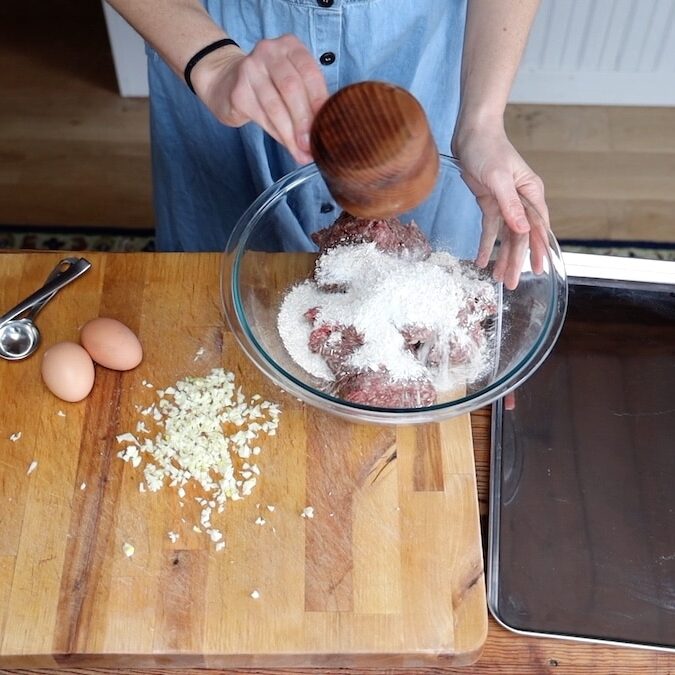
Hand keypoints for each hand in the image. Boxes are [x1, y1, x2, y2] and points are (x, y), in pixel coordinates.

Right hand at [191, 35, 328, 164]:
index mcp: (290, 46)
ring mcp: (250, 70)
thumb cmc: (270, 83)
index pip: (310, 72)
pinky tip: (287, 146)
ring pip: (275, 107)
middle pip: (291, 89)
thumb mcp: (292, 79)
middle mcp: (269, 52)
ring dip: (290, 134)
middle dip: (304, 121)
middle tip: (312, 144)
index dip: (320, 101)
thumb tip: (325, 130)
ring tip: (301, 152)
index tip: (328, 125)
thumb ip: (308, 97)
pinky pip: (262, 118)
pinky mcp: (238, 92)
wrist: (227, 81)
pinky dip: (277, 134)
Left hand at [452, 122, 549, 289]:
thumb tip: (523, 230)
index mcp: (531, 194)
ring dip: (503, 257)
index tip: (538, 270)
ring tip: (498, 279)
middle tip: (513, 284)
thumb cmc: (488, 149)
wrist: (471, 134)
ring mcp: (506, 203)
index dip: (538, 250)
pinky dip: (487, 244)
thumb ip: (511, 205)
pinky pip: (490, 229)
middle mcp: (522, 201)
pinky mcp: (490, 204)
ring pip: (506, 237)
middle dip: (517, 261)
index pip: (537, 228)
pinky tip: (482, 260)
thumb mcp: (499, 178)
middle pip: (521, 236)